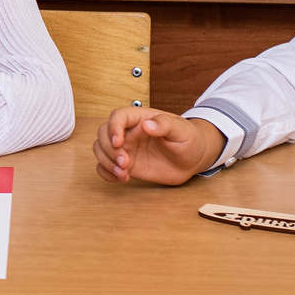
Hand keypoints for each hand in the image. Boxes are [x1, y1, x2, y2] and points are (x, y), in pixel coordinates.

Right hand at [94, 107, 226, 184]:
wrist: (193, 160)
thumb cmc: (189, 140)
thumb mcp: (182, 131)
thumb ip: (165, 125)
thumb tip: (147, 125)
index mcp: (141, 119)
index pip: (118, 116)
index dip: (113, 127)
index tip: (119, 142)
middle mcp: (129, 132)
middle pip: (103, 133)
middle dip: (109, 150)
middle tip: (125, 163)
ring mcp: (126, 148)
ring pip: (101, 149)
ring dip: (106, 162)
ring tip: (123, 173)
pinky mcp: (126, 164)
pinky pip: (105, 167)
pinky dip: (107, 173)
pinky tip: (122, 178)